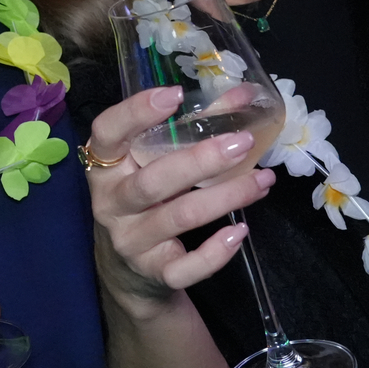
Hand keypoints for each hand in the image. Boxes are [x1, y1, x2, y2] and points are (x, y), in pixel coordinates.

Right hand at [81, 87, 273, 317]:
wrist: (129, 272)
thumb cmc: (146, 201)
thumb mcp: (155, 165)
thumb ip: (194, 128)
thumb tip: (243, 95)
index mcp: (107, 167)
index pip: (108, 133)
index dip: (135, 112)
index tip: (173, 95)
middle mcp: (111, 203)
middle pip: (152, 181)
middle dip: (200, 161)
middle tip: (242, 143)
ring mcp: (131, 241)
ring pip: (178, 218)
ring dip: (225, 197)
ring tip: (262, 180)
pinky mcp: (153, 272)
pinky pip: (185, 266)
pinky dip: (215, 252)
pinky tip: (239, 232)